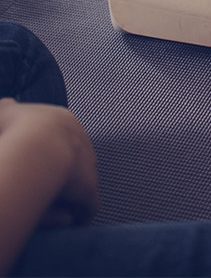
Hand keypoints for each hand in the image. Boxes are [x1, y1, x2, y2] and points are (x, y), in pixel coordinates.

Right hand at [0, 98, 98, 225]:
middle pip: (77, 158)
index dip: (53, 149)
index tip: (42, 160)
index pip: (63, 136)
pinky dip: (82, 213)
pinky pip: (88, 205)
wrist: (36, 143)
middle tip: (51, 185)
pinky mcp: (89, 189)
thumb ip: (7, 107)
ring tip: (64, 207)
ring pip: (84, 182)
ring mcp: (88, 164)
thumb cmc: (15, 127)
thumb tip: (6, 103)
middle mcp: (82, 141)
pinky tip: (74, 221)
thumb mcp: (6, 111)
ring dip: (75, 194)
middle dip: (68, 171)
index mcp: (64, 121)